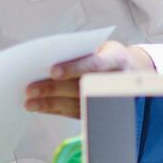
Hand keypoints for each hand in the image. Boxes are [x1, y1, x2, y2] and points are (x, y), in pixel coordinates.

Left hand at [24, 41, 155, 118]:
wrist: (134, 74)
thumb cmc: (108, 56)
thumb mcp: (102, 48)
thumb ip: (81, 53)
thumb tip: (47, 62)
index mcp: (117, 60)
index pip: (95, 65)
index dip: (74, 68)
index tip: (52, 71)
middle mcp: (116, 82)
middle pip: (81, 88)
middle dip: (54, 89)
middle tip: (30, 89)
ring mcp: (110, 101)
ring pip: (76, 104)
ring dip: (50, 104)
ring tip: (29, 102)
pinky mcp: (101, 113)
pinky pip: (76, 113)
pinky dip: (56, 110)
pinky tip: (40, 107)